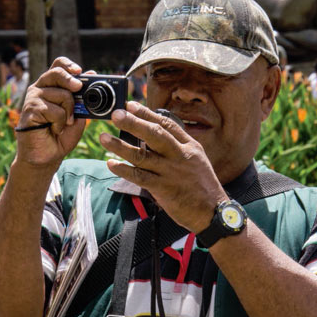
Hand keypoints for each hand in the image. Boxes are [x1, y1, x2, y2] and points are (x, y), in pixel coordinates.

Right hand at [15, 57, 87, 168]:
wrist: (46, 157)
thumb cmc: (60, 136)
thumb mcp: (77, 116)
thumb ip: (83, 99)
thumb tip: (92, 75)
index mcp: (51, 86)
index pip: (57, 65)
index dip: (69, 65)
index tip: (80, 71)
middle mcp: (40, 89)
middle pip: (57, 73)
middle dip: (72, 80)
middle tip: (79, 89)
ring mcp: (33, 98)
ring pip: (61, 94)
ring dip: (69, 112)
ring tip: (63, 124)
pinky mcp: (29, 110)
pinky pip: (55, 110)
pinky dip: (60, 122)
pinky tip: (54, 129)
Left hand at [100, 102, 228, 232]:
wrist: (213, 211)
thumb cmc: (203, 186)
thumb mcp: (197, 159)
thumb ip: (179, 146)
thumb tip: (156, 134)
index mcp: (189, 146)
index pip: (166, 124)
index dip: (147, 113)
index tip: (131, 105)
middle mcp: (180, 155)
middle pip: (154, 134)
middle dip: (133, 122)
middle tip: (116, 114)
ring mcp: (171, 172)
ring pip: (142, 155)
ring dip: (120, 146)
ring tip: (104, 138)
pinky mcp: (164, 188)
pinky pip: (139, 177)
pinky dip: (124, 170)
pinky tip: (111, 164)